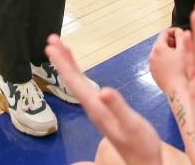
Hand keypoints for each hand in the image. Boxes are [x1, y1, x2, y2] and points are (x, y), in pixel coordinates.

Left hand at [46, 35, 163, 164]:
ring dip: (68, 64)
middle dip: (62, 60)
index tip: (52, 48)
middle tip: (51, 40)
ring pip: (77, 82)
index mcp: (96, 107)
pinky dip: (79, 74)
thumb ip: (118, 107)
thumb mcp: (132, 124)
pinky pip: (85, 87)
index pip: (75, 82)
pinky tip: (78, 69)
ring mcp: (96, 108)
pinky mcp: (102, 109)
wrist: (143, 162)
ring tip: (61, 48)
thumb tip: (104, 91)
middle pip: (72, 80)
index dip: (63, 64)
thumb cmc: (140, 144)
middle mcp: (92, 107)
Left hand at [148, 29, 187, 93]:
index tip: (182, 34)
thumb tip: (180, 31)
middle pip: (161, 43)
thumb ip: (182, 37)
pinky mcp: (153, 74)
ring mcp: (152, 66)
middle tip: (182, 45)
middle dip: (171, 42)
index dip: (174, 31)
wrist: (178, 91)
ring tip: (179, 56)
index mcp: (158, 48)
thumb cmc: (183, 71)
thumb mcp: (185, 50)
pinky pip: (159, 63)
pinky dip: (165, 61)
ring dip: (168, 52)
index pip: (164, 33)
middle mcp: (152, 56)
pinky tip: (175, 66)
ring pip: (159, 53)